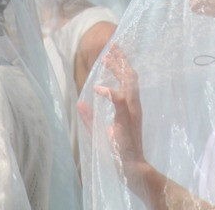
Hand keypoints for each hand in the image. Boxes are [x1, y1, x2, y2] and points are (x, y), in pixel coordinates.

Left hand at [95, 45, 149, 189]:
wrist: (131, 169)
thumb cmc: (119, 152)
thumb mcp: (99, 133)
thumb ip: (89, 117)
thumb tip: (79, 102)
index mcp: (130, 107)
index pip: (127, 80)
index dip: (120, 65)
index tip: (110, 53)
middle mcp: (134, 106)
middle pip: (130, 76)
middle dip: (121, 59)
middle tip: (112, 46)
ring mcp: (132, 112)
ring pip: (129, 83)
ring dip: (118, 68)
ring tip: (106, 58)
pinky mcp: (127, 120)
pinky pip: (120, 101)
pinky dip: (109, 92)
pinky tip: (97, 89)